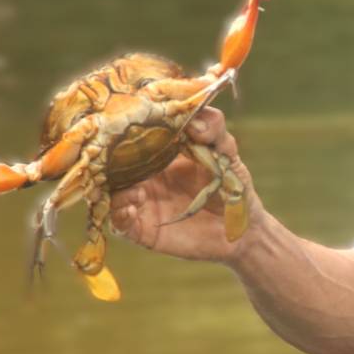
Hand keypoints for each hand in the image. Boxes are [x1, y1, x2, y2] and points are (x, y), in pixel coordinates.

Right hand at [110, 107, 260, 262]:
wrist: (241, 231)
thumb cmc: (232, 188)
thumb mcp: (226, 153)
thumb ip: (215, 130)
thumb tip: (194, 121)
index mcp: (161, 153)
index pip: (133, 137)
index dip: (127, 131)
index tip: (129, 127)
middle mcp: (146, 176)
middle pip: (114, 165)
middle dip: (112, 162)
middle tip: (120, 161)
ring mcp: (142, 202)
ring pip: (111, 192)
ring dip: (117, 190)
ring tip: (137, 192)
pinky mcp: (142, 229)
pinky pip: (118, 222)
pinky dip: (118, 214)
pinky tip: (132, 208)